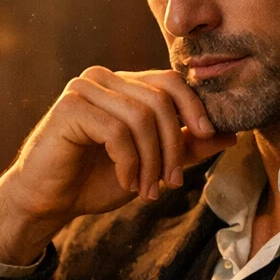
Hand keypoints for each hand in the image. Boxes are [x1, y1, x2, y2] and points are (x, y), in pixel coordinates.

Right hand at [0, 66, 235, 263]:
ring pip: (142, 117)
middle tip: (170, 183)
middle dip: (173, 146)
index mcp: (124, 85)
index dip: (194, 108)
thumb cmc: (96, 179)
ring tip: (147, 190)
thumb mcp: (152, 163)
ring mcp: (84, 89)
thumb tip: (231, 134)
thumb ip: (186, 146)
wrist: (48, 201)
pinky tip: (125, 183)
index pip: (171, 82)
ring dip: (152, 161)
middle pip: (160, 100)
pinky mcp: (70, 108)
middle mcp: (104, 78)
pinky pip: (117, 131)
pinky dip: (129, 163)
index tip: (208, 137)